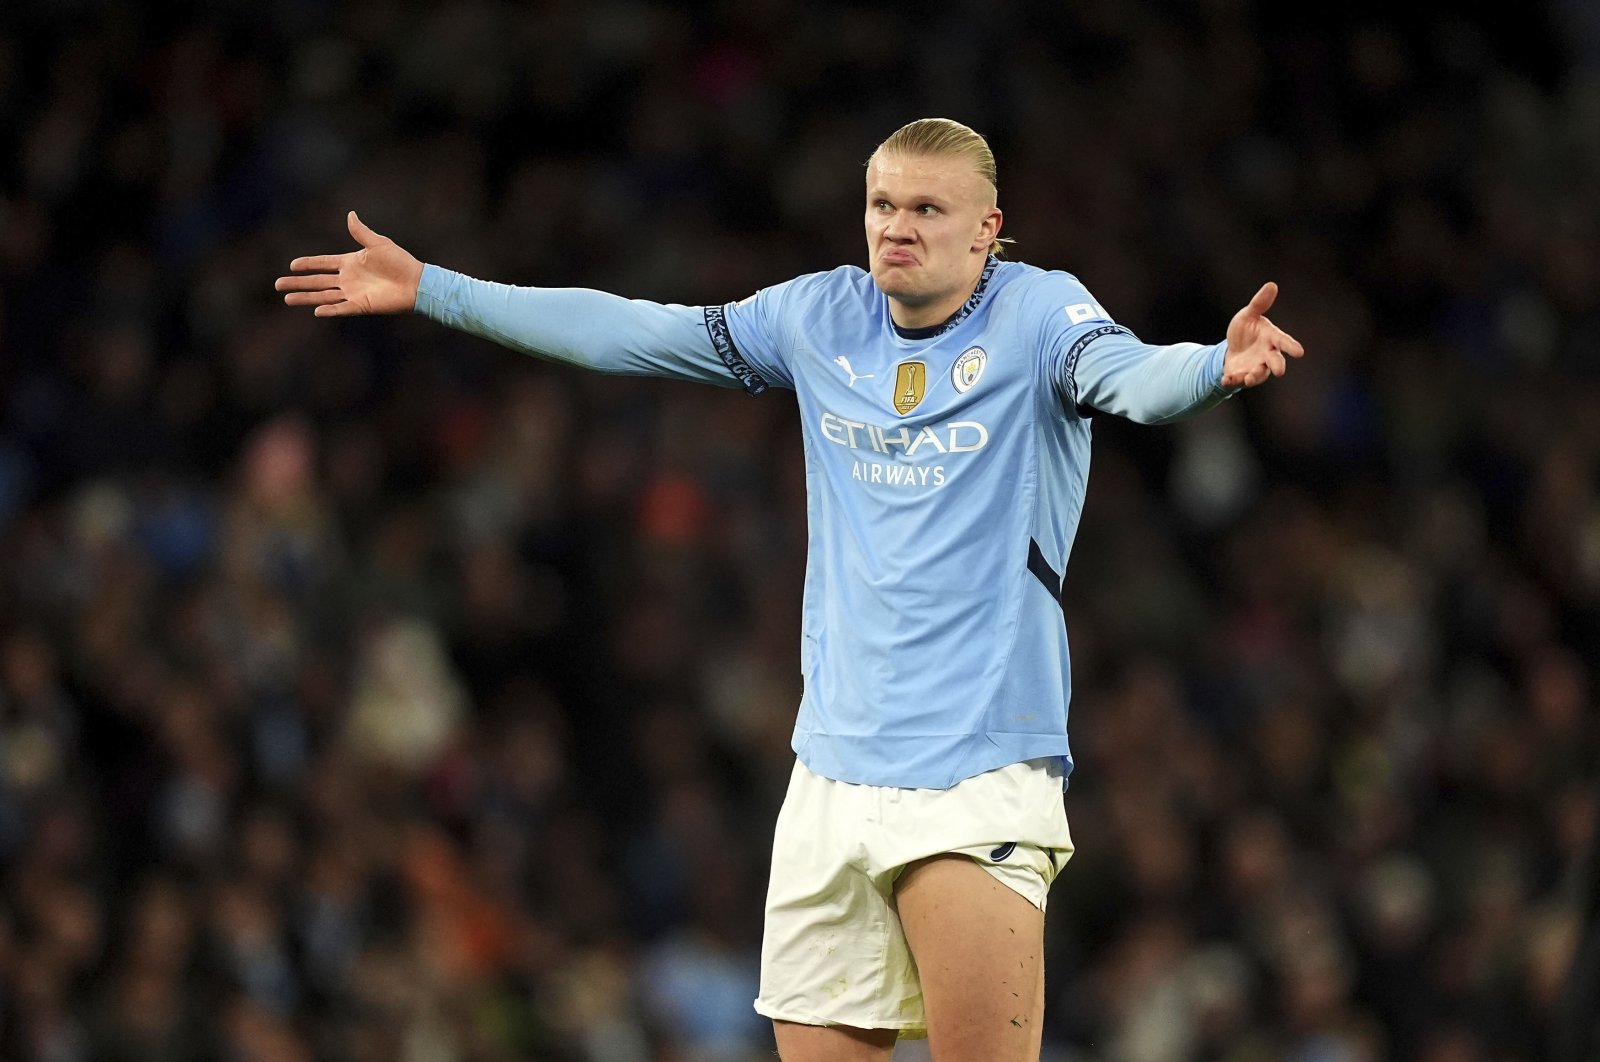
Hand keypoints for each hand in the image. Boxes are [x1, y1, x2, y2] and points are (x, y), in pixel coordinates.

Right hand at [275, 211, 424, 316]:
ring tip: (287, 298)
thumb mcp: (378, 243)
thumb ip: (361, 232)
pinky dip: (329, 309)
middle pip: (317, 281)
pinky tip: (315, 310)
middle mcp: (348, 279)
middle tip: (278, 284)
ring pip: (323, 296)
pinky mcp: (361, 306)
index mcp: (350, 263)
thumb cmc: (400, 261)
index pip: (323, 263)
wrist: (416, 282)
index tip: (291, 265)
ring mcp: (353, 293)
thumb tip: (350, 214)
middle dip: (298, 283)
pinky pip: (341, 308)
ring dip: (306, 297)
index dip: (308, 264)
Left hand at [1220, 282, 1303, 388]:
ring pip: (1258, 374)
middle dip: (1277, 366)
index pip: (1283, 341)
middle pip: (1275, 361)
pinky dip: (1232, 380)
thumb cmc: (1245, 330)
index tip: (1300, 352)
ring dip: (1254, 376)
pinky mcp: (1242, 376)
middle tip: (1280, 371)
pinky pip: (1238, 380)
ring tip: (1248, 378)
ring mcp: (1255, 367)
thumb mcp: (1248, 315)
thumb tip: (1272, 285)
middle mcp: (1266, 355)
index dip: (1291, 346)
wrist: (1232, 348)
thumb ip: (1259, 303)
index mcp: (1271, 338)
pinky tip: (1225, 379)